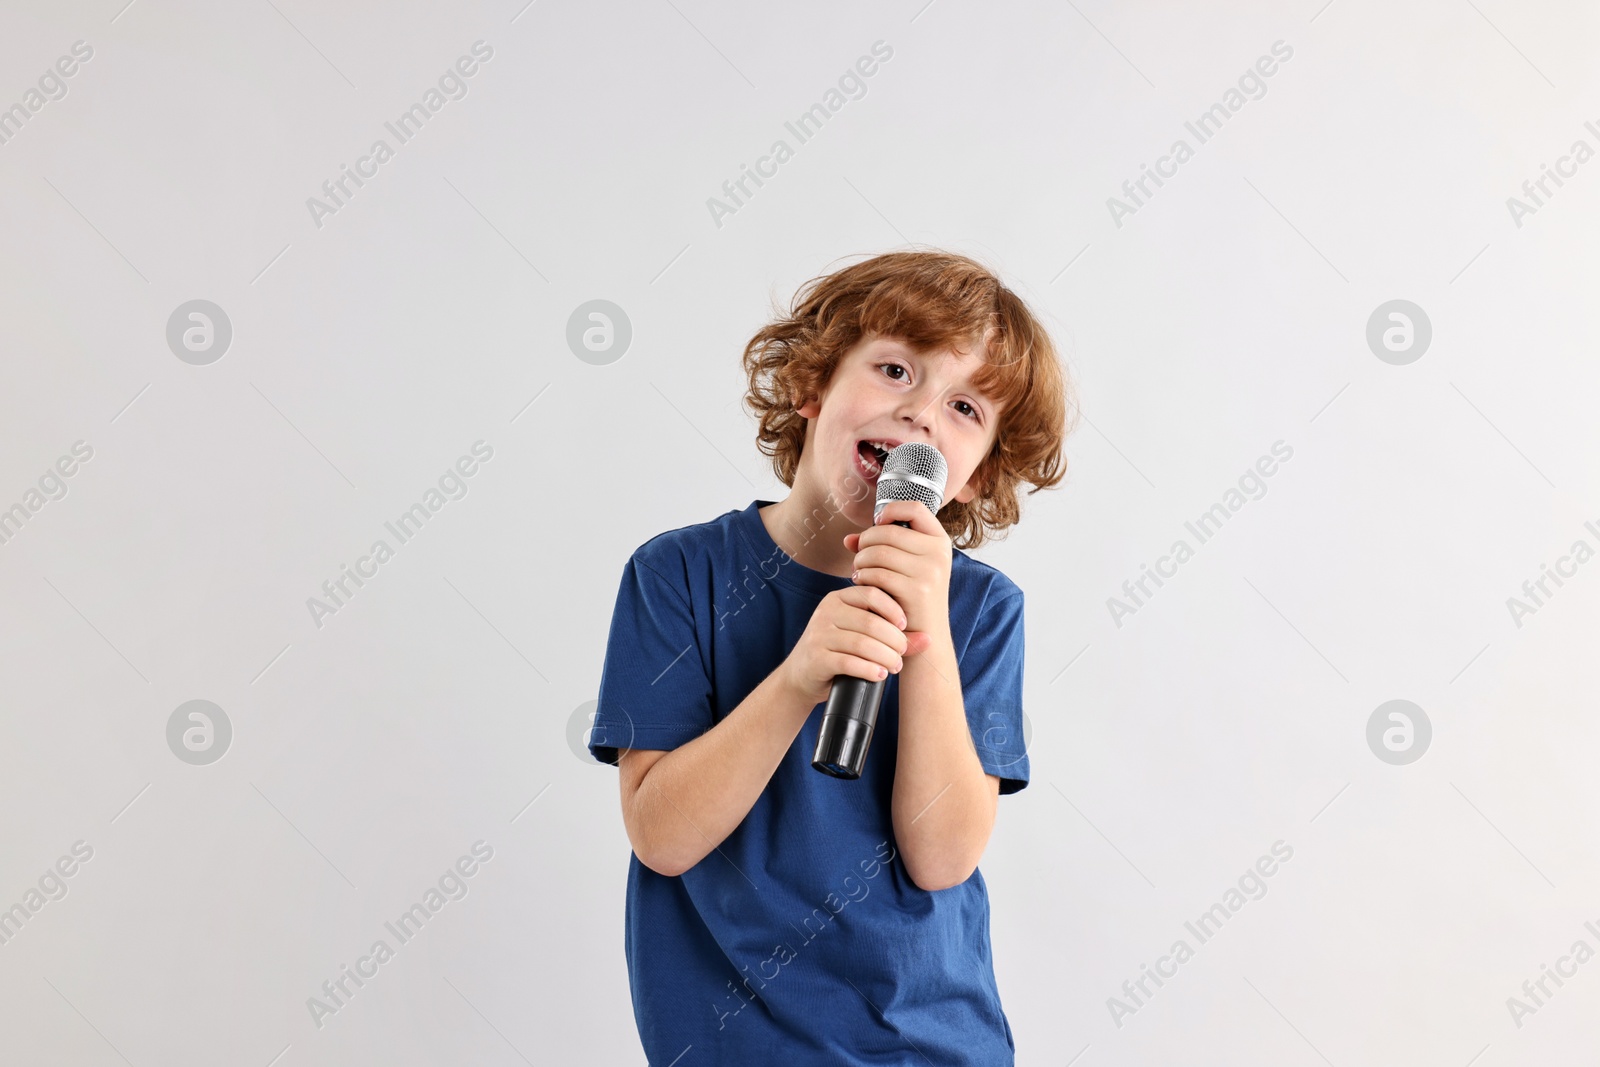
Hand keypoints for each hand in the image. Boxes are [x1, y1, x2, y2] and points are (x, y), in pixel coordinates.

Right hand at [778, 585, 931, 705]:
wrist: (801, 675)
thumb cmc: (838, 651)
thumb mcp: (862, 636)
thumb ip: (893, 634)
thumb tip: (928, 638)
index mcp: (838, 599)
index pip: (871, 593)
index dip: (893, 609)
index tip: (905, 625)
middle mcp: (826, 612)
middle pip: (870, 621)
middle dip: (893, 640)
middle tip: (902, 654)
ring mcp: (819, 635)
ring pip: (862, 643)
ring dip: (885, 657)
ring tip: (894, 666)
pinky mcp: (816, 658)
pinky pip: (848, 662)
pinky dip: (869, 670)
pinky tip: (879, 675)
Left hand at [842, 499, 952, 639]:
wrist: (927, 635)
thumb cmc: (910, 597)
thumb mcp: (904, 567)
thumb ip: (880, 548)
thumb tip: (847, 539)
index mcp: (939, 541)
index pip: (915, 508)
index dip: (891, 510)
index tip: (878, 523)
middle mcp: (938, 552)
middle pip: (888, 531)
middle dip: (865, 543)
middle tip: (858, 558)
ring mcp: (930, 571)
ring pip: (879, 552)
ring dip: (860, 561)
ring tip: (858, 571)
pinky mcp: (917, 590)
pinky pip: (877, 573)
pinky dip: (863, 577)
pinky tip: (861, 583)